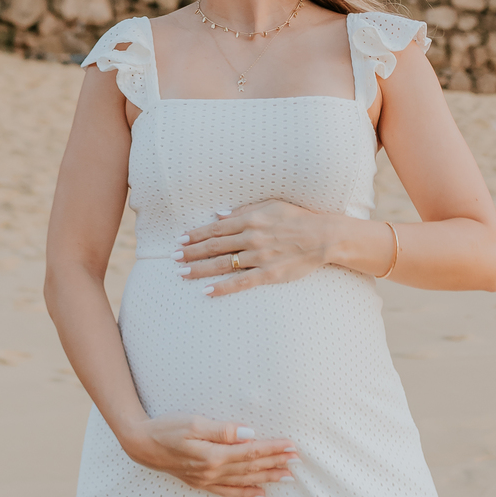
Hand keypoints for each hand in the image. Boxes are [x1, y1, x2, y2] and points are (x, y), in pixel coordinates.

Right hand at [120, 414, 296, 496]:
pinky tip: (259, 492)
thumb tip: (248, 433)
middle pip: (252, 467)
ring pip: (244, 480)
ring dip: (267, 477)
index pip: (251, 451)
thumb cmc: (167, 428)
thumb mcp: (194, 422)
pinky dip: (246, 492)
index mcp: (213, 455)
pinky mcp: (201, 482)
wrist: (142, 444)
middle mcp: (213, 471)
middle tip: (296, 461)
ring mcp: (207, 480)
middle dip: (276, 463)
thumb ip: (223, 429)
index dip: (272, 448)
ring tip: (287, 476)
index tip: (290, 445)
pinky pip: (229, 491)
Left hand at [176, 199, 336, 296]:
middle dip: (191, 252)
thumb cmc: (296, 217)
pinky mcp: (268, 274)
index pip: (216, 228)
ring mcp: (258, 257)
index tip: (181, 239)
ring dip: (200, 269)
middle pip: (214, 246)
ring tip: (182, 272)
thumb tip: (220, 214)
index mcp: (250, 219)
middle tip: (173, 257)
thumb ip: (244, 211)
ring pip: (222, 264)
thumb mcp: (270, 205)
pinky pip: (240, 282)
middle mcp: (251, 237)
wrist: (322, 236)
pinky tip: (207, 291)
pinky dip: (222, 287)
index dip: (196, 234)